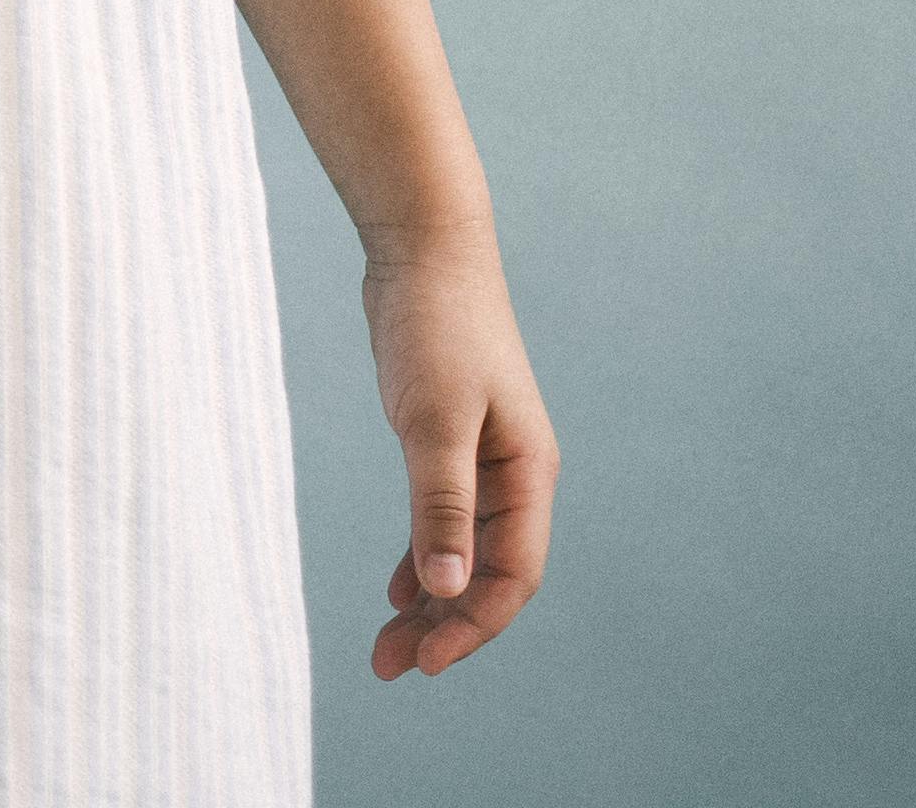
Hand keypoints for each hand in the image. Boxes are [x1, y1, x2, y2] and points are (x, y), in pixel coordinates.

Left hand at [360, 231, 554, 680]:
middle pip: (490, 572)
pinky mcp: (451, 441)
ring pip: (464, 550)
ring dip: (431, 598)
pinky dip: (424, 555)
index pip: (513, 575)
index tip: (424, 660)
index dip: (472, 624)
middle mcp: (516, 474)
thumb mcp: (434, 421)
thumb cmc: (436, 327)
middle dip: (446, 624)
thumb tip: (445, 588)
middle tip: (389, 666)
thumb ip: (439, 504)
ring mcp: (485, 459)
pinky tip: (400, 588)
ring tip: (386, 646)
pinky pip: (444, 519)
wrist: (424, 249)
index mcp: (529, 473)